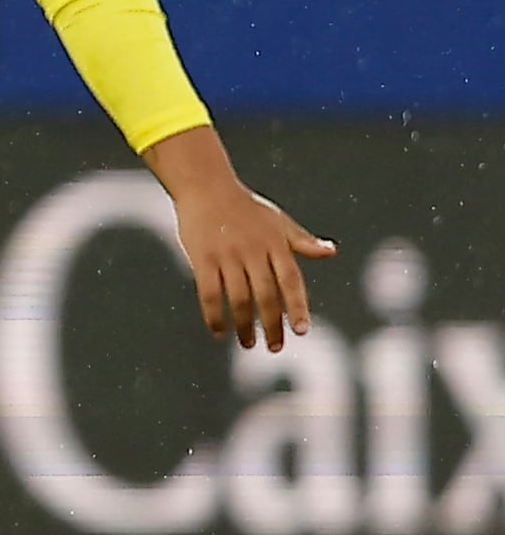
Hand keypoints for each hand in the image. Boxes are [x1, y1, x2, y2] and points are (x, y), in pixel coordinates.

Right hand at [146, 126, 333, 350]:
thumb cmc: (245, 207)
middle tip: (274, 348)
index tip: (302, 330)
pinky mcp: (203, 259)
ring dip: (244, 325)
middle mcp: (253, 251)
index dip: (297, 306)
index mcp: (275, 244)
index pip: (291, 281)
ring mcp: (227, 256)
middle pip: (266, 296)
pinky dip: (215, 315)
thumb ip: (302, 241)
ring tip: (248, 343)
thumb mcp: (278, 221)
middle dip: (272, 325)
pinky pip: (209, 294)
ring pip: (239, 299)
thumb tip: (331, 253)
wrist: (206, 187)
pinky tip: (219, 332)